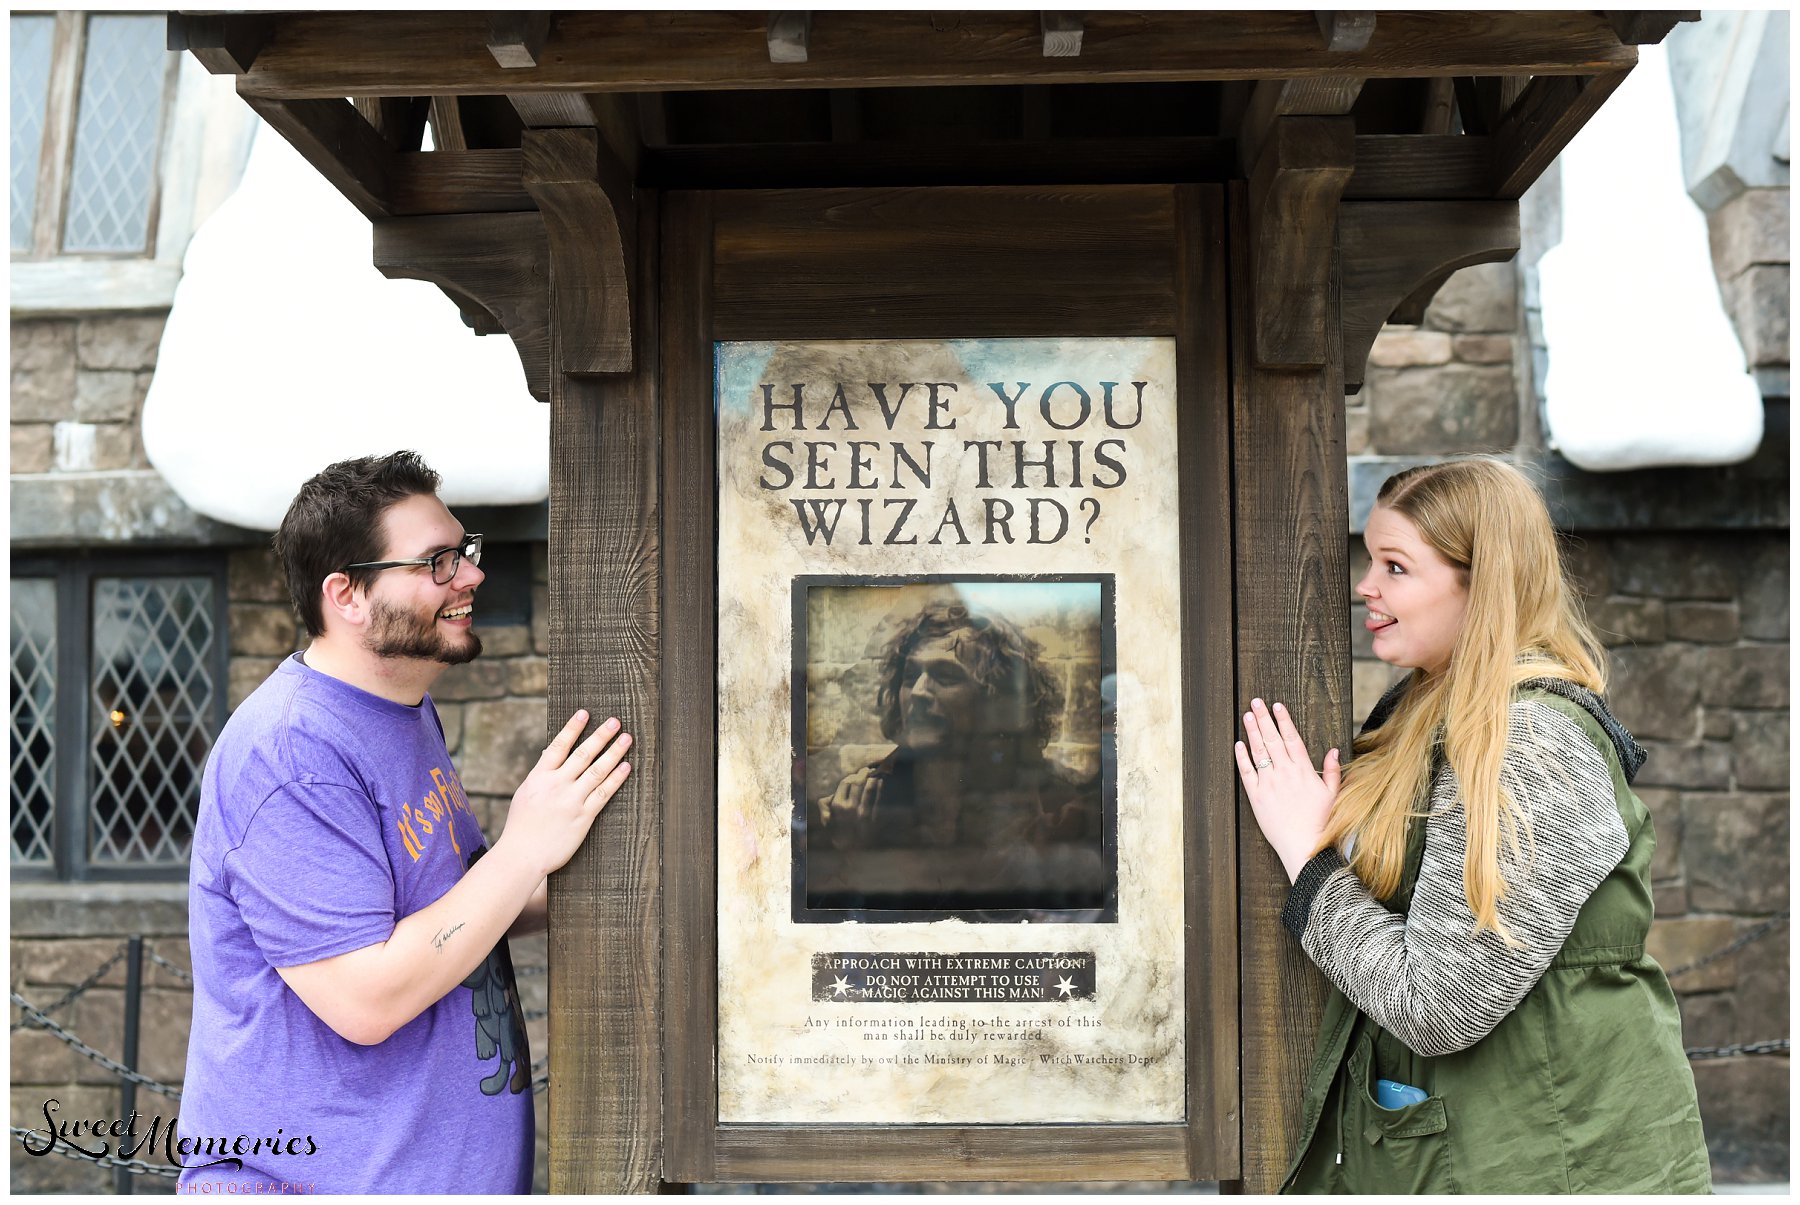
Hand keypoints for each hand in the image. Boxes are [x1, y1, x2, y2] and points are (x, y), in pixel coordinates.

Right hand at [499, 709, 631, 876]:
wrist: (522, 855)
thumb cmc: (521, 826)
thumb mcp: (525, 794)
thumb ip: (540, 774)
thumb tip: (549, 753)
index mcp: (539, 777)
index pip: (558, 746)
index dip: (572, 728)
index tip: (585, 713)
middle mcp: (556, 785)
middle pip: (582, 754)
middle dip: (600, 736)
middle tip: (615, 721)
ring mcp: (571, 801)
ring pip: (597, 771)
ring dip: (614, 753)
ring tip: (626, 738)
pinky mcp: (583, 817)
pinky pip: (604, 793)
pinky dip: (616, 778)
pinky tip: (626, 767)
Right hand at [818, 765, 880, 841]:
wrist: (851, 848)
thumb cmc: (837, 830)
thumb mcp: (826, 817)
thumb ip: (824, 805)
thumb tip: (830, 794)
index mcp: (837, 805)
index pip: (845, 783)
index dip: (851, 776)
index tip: (855, 774)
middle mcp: (849, 807)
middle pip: (858, 783)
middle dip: (863, 774)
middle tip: (867, 770)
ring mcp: (862, 812)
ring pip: (869, 789)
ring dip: (872, 778)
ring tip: (875, 774)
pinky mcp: (873, 816)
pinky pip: (877, 798)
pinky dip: (880, 788)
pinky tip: (881, 782)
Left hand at [1234, 698, 1339, 883]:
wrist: (1305, 846)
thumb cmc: (1322, 822)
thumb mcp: (1333, 795)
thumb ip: (1333, 771)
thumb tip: (1333, 751)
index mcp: (1305, 771)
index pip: (1292, 739)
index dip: (1284, 720)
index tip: (1277, 706)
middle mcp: (1286, 773)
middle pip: (1273, 740)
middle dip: (1264, 719)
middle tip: (1255, 702)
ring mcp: (1270, 784)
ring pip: (1259, 752)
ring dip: (1252, 732)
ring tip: (1247, 716)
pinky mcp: (1257, 797)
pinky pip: (1247, 773)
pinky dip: (1242, 757)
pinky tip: (1238, 744)